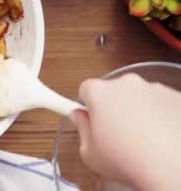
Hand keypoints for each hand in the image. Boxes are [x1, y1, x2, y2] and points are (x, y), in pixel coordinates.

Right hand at [70, 74, 180, 190]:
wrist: (173, 167)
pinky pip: (161, 104)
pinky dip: (159, 117)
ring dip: (137, 112)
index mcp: (101, 93)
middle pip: (113, 92)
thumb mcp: (90, 153)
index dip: (85, 106)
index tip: (87, 116)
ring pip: (138, 97)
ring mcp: (154, 89)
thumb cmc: (131, 160)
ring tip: (141, 141)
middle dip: (112, 109)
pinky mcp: (176, 97)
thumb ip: (81, 129)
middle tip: (114, 135)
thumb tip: (81, 119)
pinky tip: (159, 138)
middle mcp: (127, 84)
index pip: (85, 89)